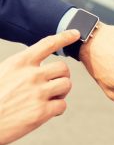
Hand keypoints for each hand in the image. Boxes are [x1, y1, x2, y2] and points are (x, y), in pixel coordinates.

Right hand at [0, 30, 79, 144]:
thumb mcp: (5, 72)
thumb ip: (25, 67)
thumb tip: (44, 69)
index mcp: (20, 62)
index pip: (48, 43)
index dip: (64, 37)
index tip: (76, 33)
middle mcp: (31, 74)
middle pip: (64, 68)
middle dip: (62, 76)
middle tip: (55, 84)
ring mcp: (37, 93)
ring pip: (66, 85)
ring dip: (62, 92)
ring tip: (51, 97)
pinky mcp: (41, 112)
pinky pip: (62, 105)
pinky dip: (58, 108)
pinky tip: (47, 111)